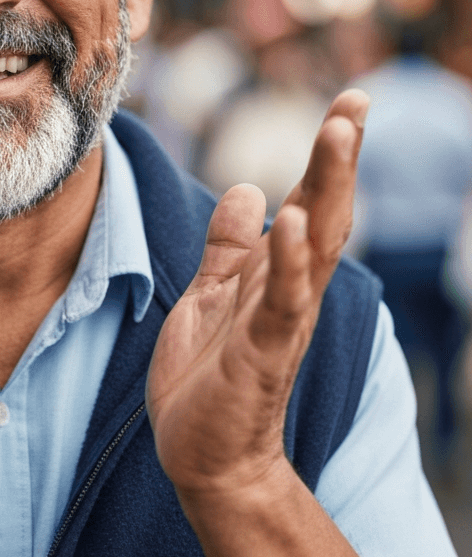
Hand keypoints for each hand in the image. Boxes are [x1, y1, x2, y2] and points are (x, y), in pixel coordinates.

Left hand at [146, 89, 367, 500]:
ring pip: (315, 247)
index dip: (328, 157)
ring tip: (338, 134)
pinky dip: (289, 262)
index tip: (348, 104)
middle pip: (325, 214)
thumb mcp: (211, 294)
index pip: (311, 204)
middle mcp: (289, 291)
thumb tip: (247, 190)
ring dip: (328, 190)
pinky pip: (281, 303)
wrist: (201, 453)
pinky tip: (293, 222)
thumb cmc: (209, 374)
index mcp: (275, 274)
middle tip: (355, 103)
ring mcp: (280, 321)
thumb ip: (229, 246)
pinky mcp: (261, 354)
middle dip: (339, 159)